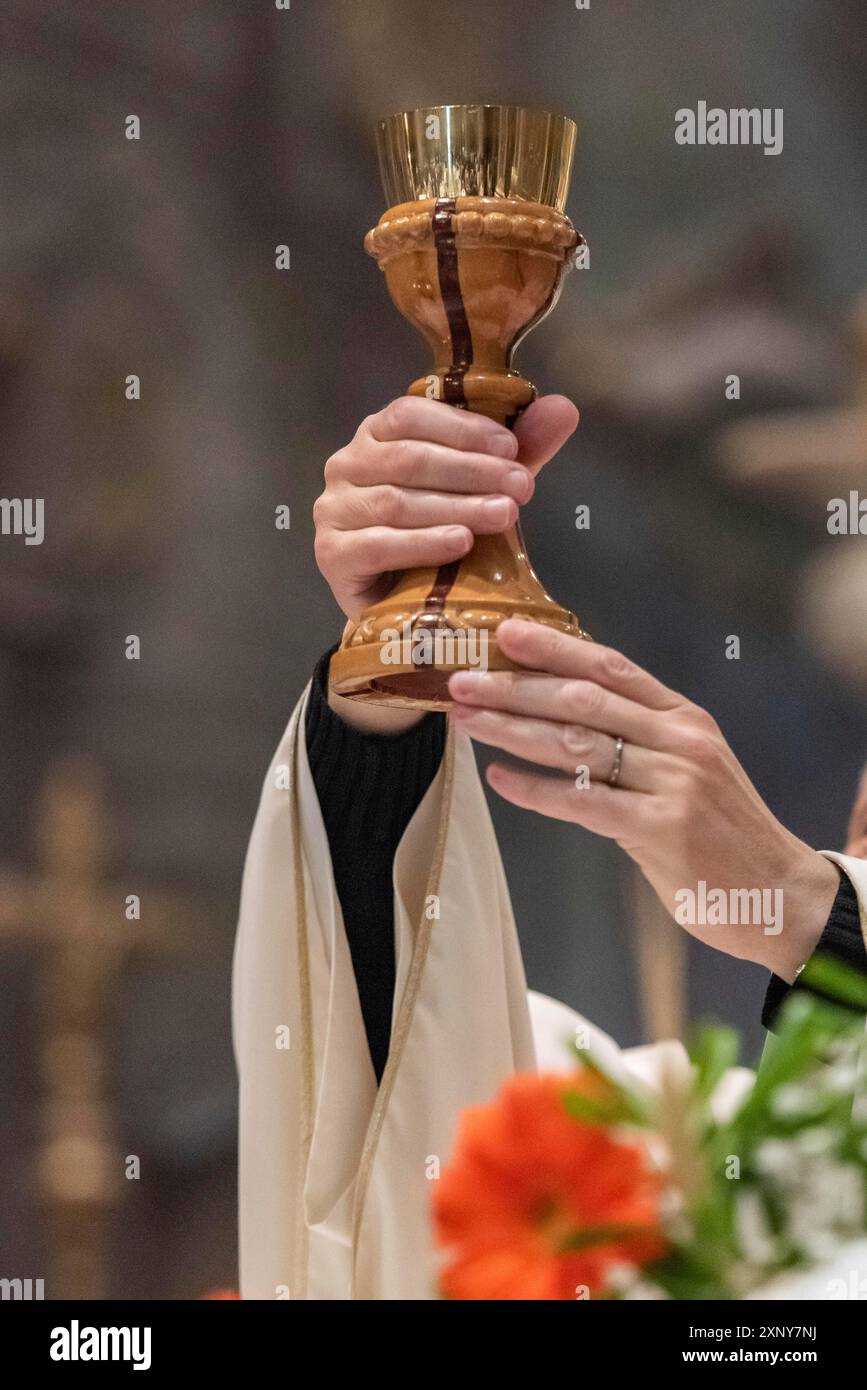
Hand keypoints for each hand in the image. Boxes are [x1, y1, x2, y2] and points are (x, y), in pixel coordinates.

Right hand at [314, 394, 578, 621]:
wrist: (400, 604)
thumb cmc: (439, 533)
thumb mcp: (484, 485)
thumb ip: (519, 449)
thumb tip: (564, 408)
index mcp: (377, 434)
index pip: (412, 415)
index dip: (464, 429)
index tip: (512, 449)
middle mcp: (347, 465)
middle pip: (410, 460)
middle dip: (472, 472)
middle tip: (521, 488)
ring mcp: (334, 510)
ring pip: (398, 502)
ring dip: (457, 507)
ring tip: (504, 516)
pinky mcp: (332, 554)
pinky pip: (378, 545)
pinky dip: (423, 544)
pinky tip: (460, 543)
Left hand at [449, 619, 840, 980]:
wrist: (780, 894)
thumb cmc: (722, 831)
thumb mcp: (692, 766)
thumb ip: (640, 737)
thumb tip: (562, 708)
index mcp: (684, 718)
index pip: (611, 666)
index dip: (555, 646)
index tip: (505, 631)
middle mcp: (680, 741)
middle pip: (583, 699)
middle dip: (516, 687)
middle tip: (462, 680)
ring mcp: (672, 784)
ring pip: (576, 744)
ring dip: (513, 729)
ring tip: (466, 720)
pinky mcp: (662, 830)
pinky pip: (582, 802)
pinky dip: (535, 789)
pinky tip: (500, 778)